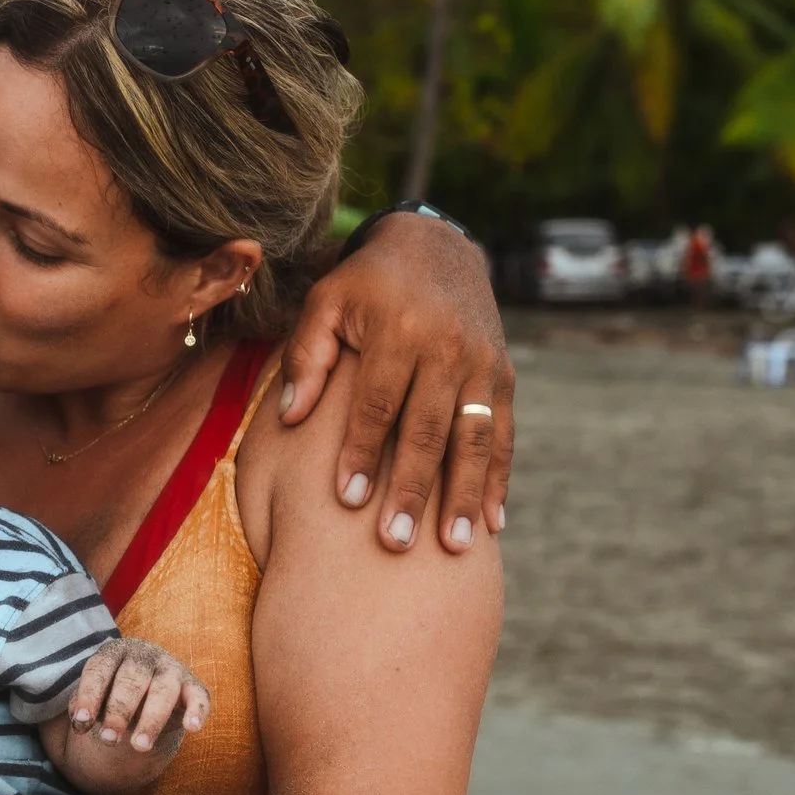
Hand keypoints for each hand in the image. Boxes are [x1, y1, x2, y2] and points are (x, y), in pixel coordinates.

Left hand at [69, 638, 208, 756]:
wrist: (149, 689)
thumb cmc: (113, 693)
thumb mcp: (96, 697)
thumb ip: (84, 708)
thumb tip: (78, 722)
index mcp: (114, 653)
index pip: (99, 670)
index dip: (90, 696)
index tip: (81, 722)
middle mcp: (143, 656)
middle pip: (130, 682)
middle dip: (118, 712)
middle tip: (108, 740)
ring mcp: (171, 668)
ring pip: (162, 691)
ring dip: (151, 720)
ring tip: (139, 747)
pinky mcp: (193, 686)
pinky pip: (198, 697)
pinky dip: (197, 711)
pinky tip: (192, 728)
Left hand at [280, 212, 513, 555]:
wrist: (437, 246)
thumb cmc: (366, 284)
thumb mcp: (325, 302)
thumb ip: (306, 357)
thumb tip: (290, 418)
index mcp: (399, 329)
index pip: (377, 402)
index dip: (361, 451)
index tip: (346, 500)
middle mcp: (448, 347)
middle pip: (428, 430)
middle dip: (412, 490)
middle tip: (394, 542)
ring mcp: (483, 364)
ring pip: (475, 439)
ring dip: (465, 496)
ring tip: (455, 547)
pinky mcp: (504, 376)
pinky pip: (505, 435)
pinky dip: (499, 481)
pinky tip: (493, 525)